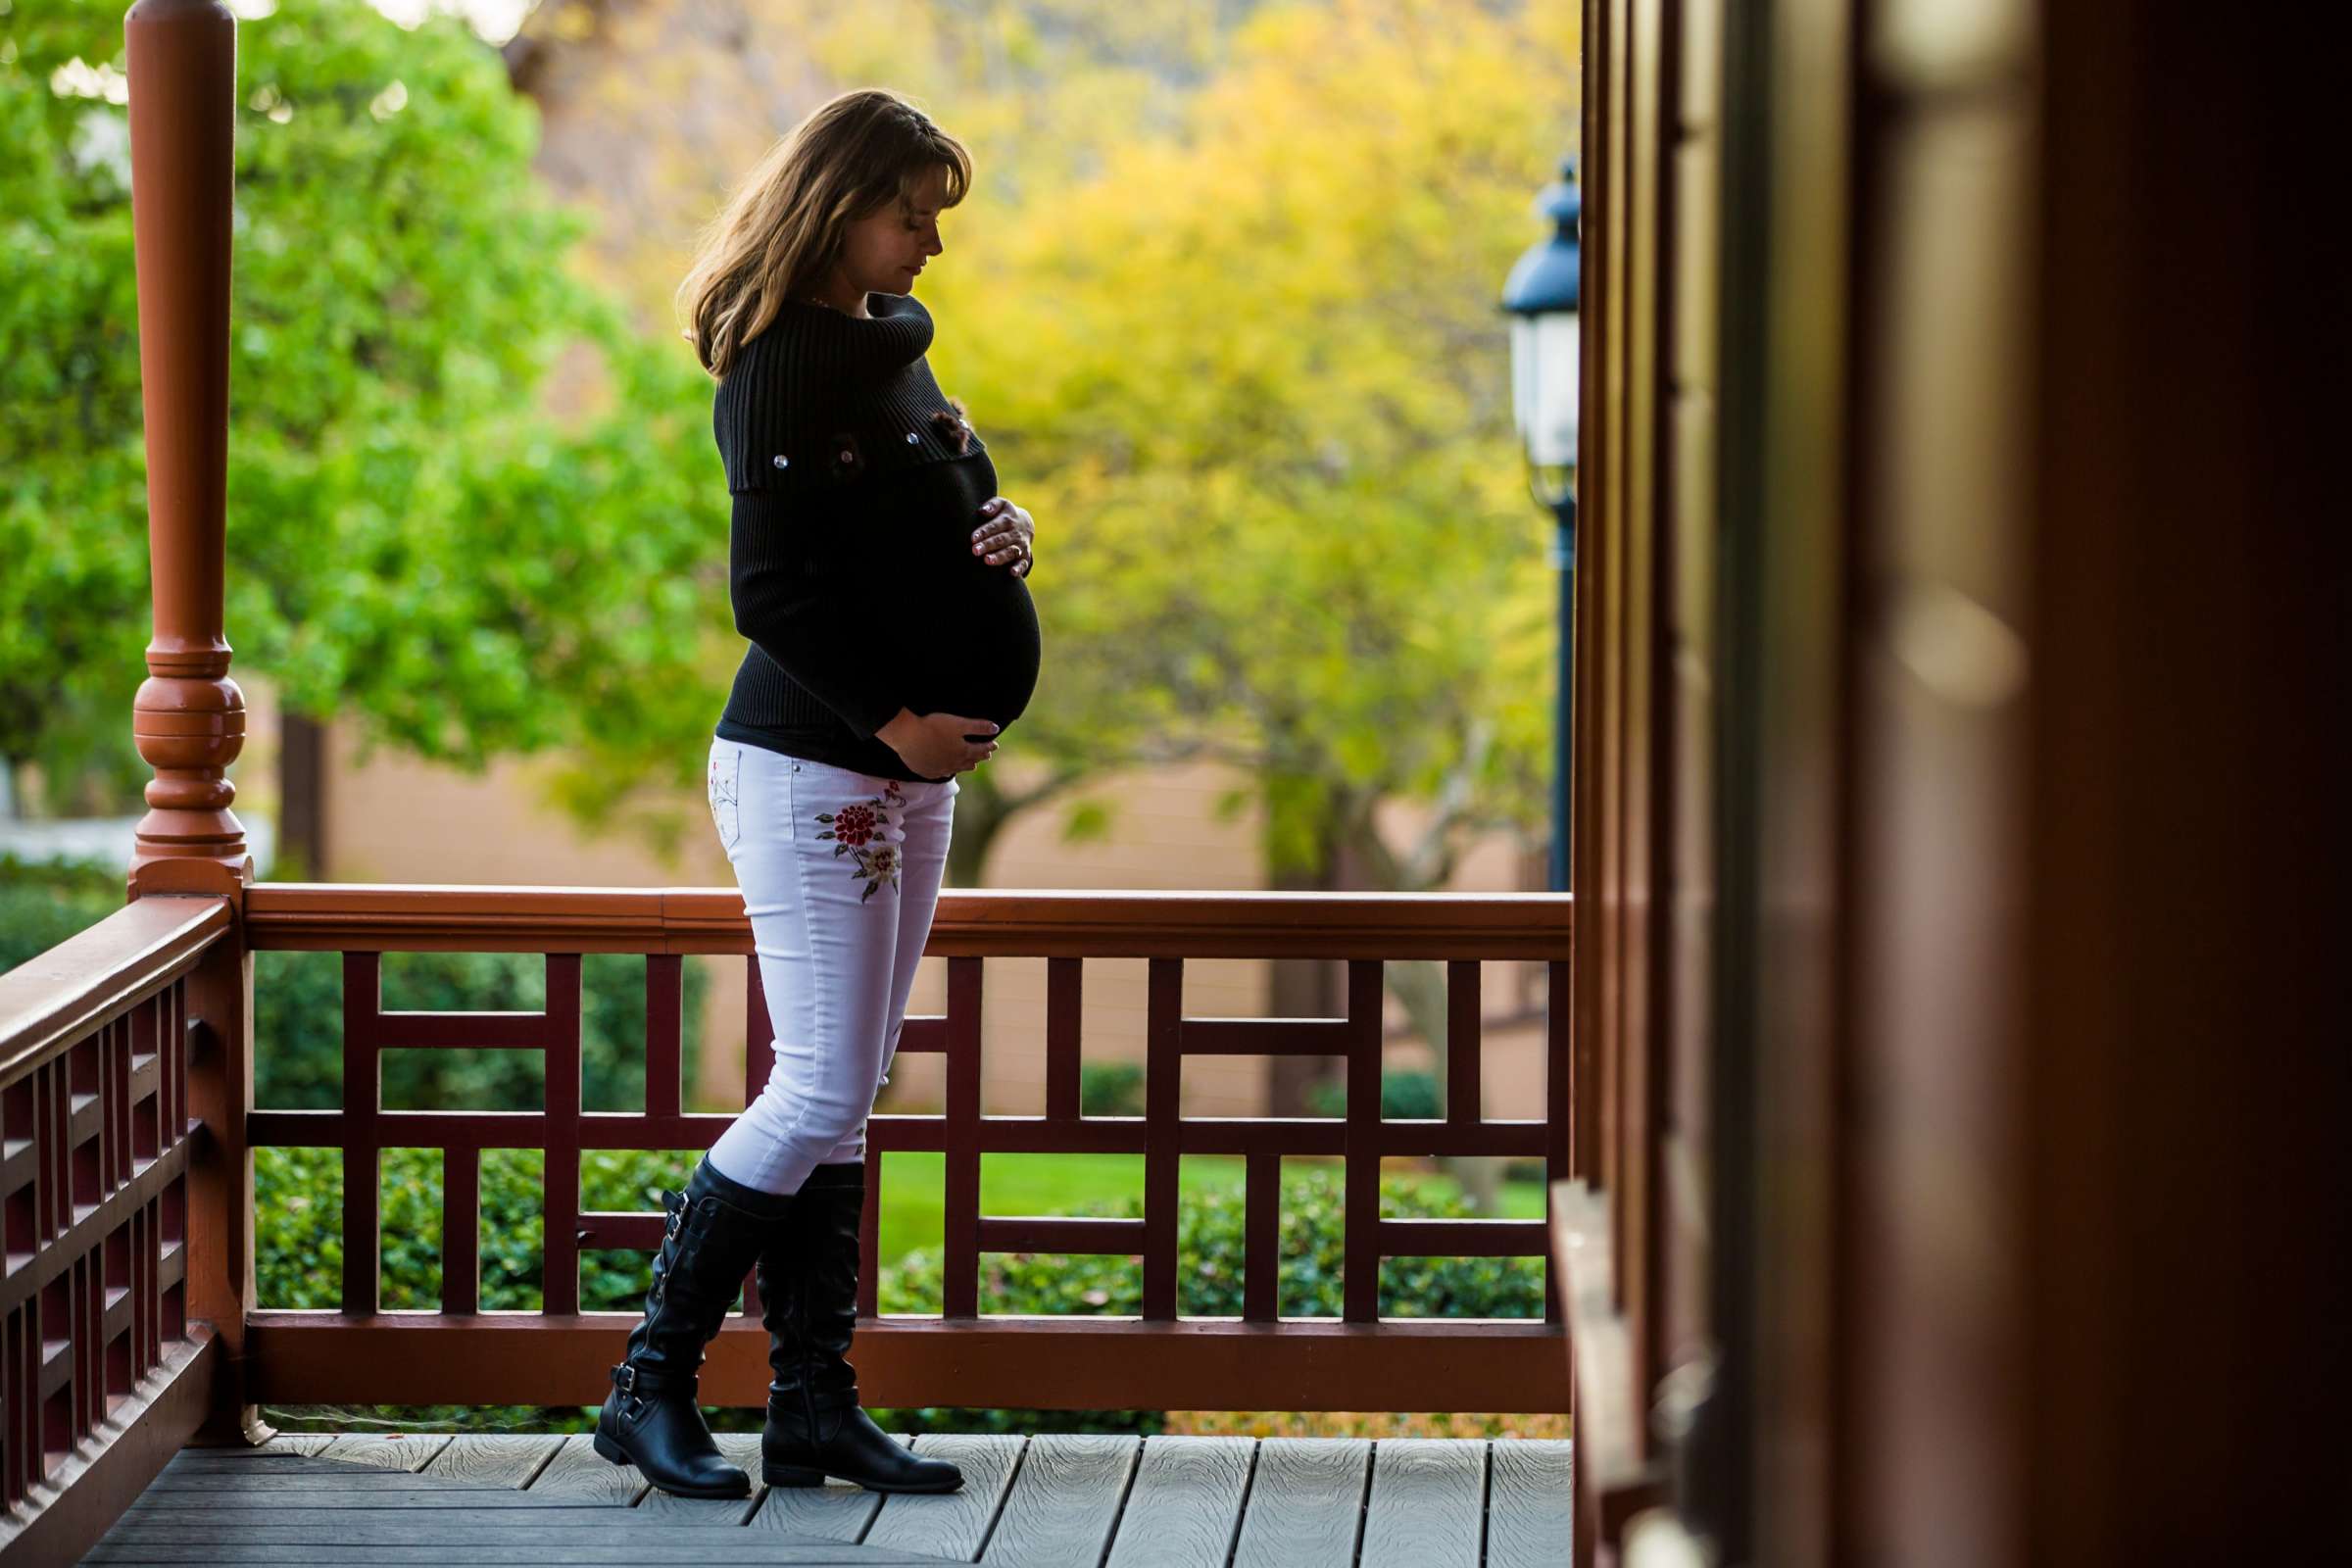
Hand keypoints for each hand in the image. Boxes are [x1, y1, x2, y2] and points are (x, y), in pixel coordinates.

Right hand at [878, 708, 999, 777]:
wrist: (907, 736)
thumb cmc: (933, 726)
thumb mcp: (959, 723)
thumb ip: (978, 727)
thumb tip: (996, 729)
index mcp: (963, 751)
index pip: (981, 750)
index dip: (989, 746)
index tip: (995, 745)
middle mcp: (953, 763)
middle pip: (970, 761)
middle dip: (979, 757)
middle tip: (986, 756)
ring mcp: (939, 769)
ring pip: (957, 769)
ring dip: (966, 766)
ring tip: (972, 766)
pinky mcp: (926, 771)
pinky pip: (940, 774)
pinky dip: (947, 771)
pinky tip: (948, 771)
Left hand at [972, 496, 1034, 577]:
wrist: (1026, 524)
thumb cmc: (1006, 515)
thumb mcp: (1002, 504)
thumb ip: (993, 505)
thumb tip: (983, 511)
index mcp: (1008, 520)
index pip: (995, 526)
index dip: (984, 532)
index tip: (973, 538)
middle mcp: (1015, 533)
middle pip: (1001, 540)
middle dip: (988, 545)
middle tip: (975, 551)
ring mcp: (1021, 545)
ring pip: (1010, 552)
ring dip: (999, 557)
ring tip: (987, 560)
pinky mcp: (1025, 556)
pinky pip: (1024, 563)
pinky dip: (1019, 568)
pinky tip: (1012, 572)